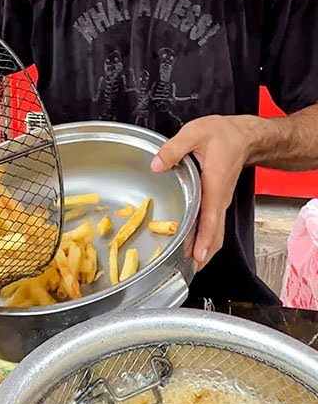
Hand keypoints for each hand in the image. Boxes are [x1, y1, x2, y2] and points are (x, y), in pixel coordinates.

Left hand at [150, 115, 253, 269]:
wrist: (245, 136)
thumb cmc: (224, 135)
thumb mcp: (194, 134)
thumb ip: (173, 149)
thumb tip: (157, 165)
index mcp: (214, 185)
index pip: (210, 218)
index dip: (204, 240)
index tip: (198, 257)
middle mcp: (219, 198)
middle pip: (215, 233)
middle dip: (203, 252)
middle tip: (188, 270)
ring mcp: (220, 200)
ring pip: (215, 231)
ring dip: (204, 247)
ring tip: (189, 264)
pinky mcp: (217, 199)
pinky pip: (212, 223)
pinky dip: (205, 237)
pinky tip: (194, 244)